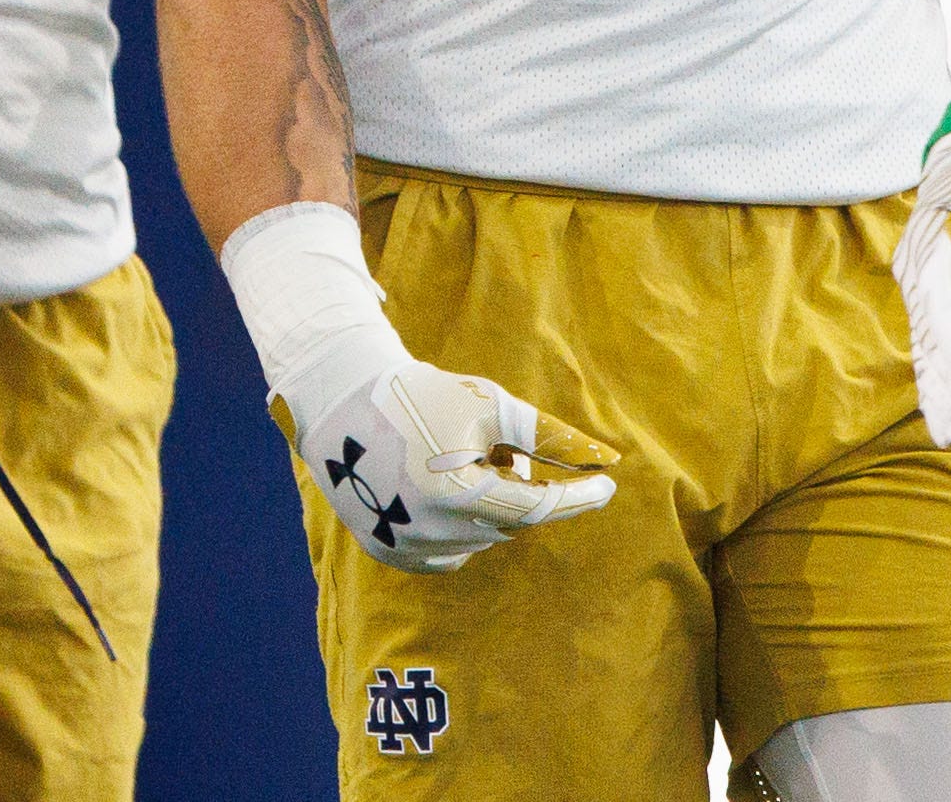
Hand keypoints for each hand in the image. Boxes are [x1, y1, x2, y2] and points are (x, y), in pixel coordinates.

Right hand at [299, 354, 618, 573]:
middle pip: (509, 521)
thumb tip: (607, 460)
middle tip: (497, 446)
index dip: (576, 497)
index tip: (606, 485)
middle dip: (516, 485)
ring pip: (483, 538)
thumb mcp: (489, 406)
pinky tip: (438, 487)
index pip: (535, 509)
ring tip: (456, 461)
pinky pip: (451, 552)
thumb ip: (549, 437)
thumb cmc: (425, 396)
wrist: (342, 402)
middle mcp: (431, 532)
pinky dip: (460, 525)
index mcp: (456, 493)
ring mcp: (406, 549)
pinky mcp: (390, 555)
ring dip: (487, 505)